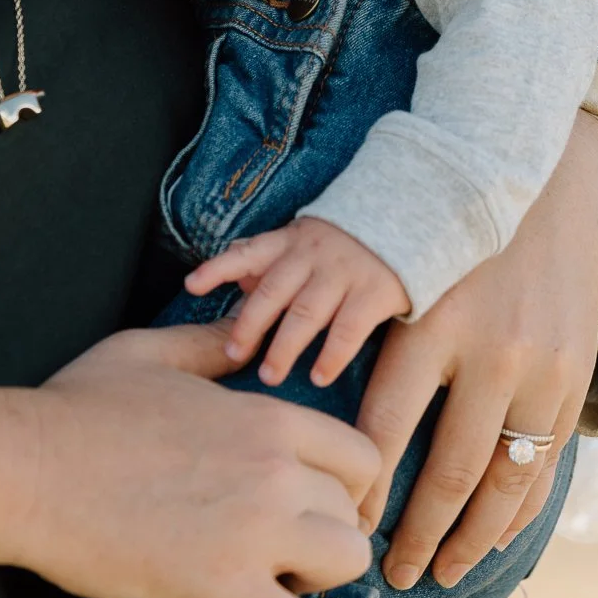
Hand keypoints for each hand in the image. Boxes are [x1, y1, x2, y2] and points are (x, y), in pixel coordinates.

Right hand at [0, 323, 381, 597]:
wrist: (25, 470)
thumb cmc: (77, 408)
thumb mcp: (148, 353)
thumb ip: (208, 344)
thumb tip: (242, 333)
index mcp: (264, 417)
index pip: (357, 452)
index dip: (352, 481)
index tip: (329, 498)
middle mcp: (273, 472)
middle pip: (351, 509)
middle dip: (333, 528)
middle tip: (301, 544)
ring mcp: (251, 532)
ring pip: (343, 561)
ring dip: (327, 577)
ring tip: (294, 583)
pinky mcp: (218, 587)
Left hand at [185, 219, 409, 386]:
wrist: (406, 219)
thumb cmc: (343, 241)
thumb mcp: (303, 239)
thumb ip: (270, 260)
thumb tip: (234, 282)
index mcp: (289, 242)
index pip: (247, 253)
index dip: (218, 268)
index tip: (191, 285)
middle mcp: (312, 256)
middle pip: (272, 292)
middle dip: (249, 325)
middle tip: (232, 355)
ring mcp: (343, 274)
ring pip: (306, 314)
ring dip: (284, 348)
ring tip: (269, 375)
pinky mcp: (374, 293)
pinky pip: (348, 330)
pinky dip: (331, 356)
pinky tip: (319, 377)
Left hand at [356, 111, 597, 588]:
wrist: (553, 205)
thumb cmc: (450, 248)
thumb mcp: (400, 276)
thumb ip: (356, 336)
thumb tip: (304, 414)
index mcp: (431, 323)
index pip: (386, 428)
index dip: (363, 489)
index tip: (344, 527)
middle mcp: (491, 352)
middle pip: (449, 470)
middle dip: (416, 534)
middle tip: (389, 575)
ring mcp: (541, 374)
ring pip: (504, 482)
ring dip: (471, 539)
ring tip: (439, 573)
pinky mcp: (573, 385)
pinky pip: (544, 467)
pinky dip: (517, 513)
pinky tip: (490, 541)